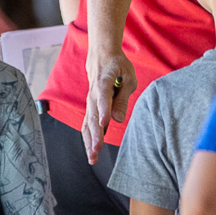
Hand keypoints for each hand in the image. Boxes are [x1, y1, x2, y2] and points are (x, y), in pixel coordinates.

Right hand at [83, 46, 136, 163]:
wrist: (101, 56)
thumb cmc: (118, 66)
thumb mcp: (128, 77)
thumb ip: (123, 97)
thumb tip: (118, 119)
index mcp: (103, 83)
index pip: (103, 98)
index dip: (103, 110)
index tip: (105, 124)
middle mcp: (93, 94)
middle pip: (93, 116)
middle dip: (94, 134)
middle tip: (97, 150)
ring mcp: (90, 101)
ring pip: (87, 123)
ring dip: (89, 141)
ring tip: (92, 158)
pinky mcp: (91, 107)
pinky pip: (87, 124)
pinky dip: (88, 137)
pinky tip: (91, 151)